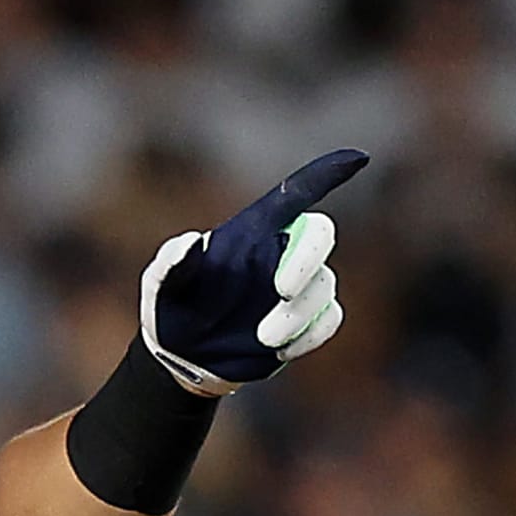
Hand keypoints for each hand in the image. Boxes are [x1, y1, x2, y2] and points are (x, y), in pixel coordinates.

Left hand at [141, 150, 366, 395]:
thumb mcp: (158, 286)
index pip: (291, 195)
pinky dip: (311, 335)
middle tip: (281, 289)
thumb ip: (171, 263)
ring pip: (324, 285)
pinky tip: (279, 350)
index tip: (357, 159)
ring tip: (263, 337)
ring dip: (299, 313)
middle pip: (320, 234)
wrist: (179, 356)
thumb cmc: (169, 308)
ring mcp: (297, 287)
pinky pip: (329, 319)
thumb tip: (192, 243)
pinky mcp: (306, 322)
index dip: (324, 175)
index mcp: (249, 232)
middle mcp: (279, 252)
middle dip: (307, 258)